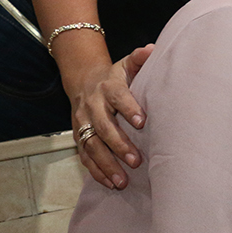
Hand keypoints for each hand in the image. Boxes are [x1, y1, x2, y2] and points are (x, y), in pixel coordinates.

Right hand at [72, 45, 152, 189]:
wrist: (84, 81)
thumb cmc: (115, 77)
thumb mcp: (126, 64)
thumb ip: (140, 58)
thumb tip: (152, 49)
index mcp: (107, 87)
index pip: (118, 97)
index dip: (129, 108)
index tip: (143, 121)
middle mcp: (92, 106)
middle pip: (103, 127)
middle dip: (119, 145)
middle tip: (136, 160)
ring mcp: (83, 123)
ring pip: (92, 146)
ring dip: (107, 164)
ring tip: (123, 180)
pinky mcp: (79, 137)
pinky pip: (85, 156)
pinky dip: (96, 171)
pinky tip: (111, 183)